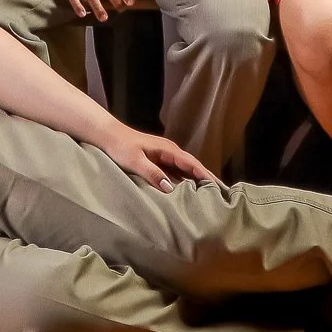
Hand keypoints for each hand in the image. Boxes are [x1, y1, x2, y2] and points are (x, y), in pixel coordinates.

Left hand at [88, 123, 216, 191]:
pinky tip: (188, 192)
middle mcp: (170, 152)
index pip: (191, 164)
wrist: (109, 136)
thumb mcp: (135, 161)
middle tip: (221, 193)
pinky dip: (185, 181)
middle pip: (193, 167)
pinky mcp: (159, 162)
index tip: (218, 186)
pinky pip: (176, 173)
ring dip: (197, 180)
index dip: (205, 175)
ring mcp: (165, 156)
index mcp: (168, 149)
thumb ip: (152, 173)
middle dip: (207, 178)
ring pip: (186, 170)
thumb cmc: (121, 147)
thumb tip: (169, 188)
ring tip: (210, 195)